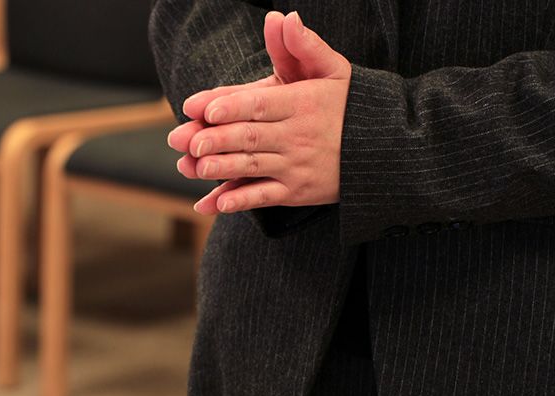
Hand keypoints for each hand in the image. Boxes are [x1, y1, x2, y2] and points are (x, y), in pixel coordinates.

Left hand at [168, 12, 351, 214]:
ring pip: (253, 167)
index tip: (204, 109)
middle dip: (216, 138)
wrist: (385, 150)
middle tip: (185, 140)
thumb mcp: (333, 70)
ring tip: (193, 166)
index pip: (261, 104)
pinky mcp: (296, 192)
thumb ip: (304, 46)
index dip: (232, 105)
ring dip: (221, 168)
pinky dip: (239, 201)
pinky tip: (214, 204)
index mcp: (302, 103)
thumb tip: (283, 17)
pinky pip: (264, 197)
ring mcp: (296, 166)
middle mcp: (297, 136)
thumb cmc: (350, 105)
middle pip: (250, 136)